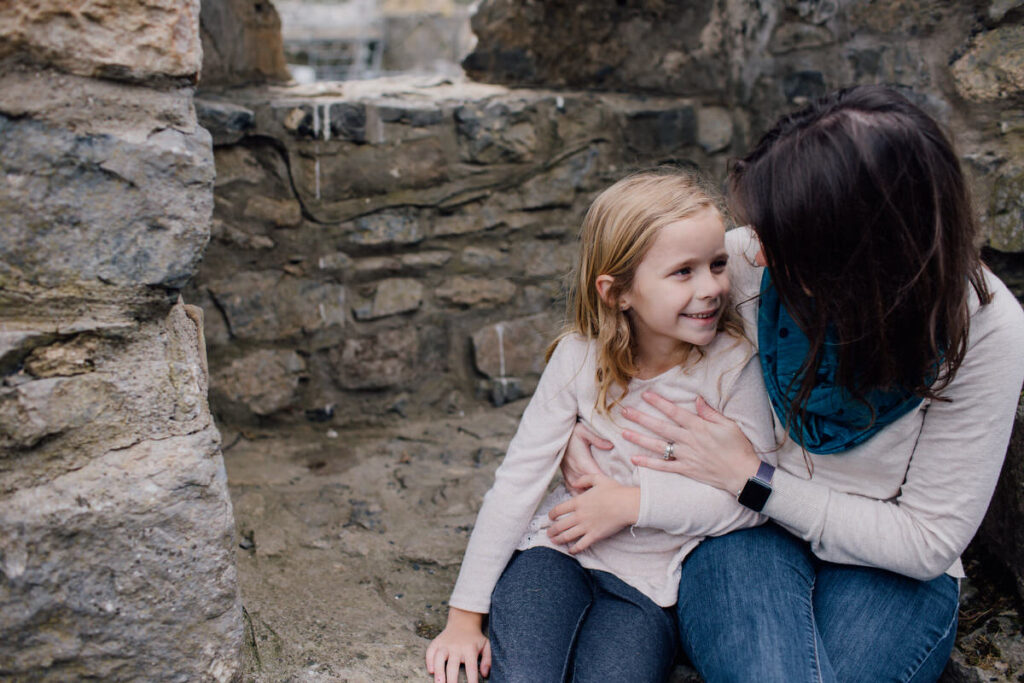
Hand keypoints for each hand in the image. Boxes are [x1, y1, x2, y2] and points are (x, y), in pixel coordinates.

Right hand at [425, 607, 490, 682]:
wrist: (464, 621)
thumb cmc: (475, 638)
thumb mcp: (486, 645)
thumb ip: (487, 659)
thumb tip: (484, 674)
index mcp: (470, 649)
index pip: (471, 667)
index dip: (471, 680)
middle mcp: (457, 647)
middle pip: (453, 665)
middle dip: (452, 679)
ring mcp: (445, 644)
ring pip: (439, 657)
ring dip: (438, 671)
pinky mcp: (437, 642)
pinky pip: (430, 651)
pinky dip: (429, 660)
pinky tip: (431, 670)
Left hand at [546, 473, 639, 552]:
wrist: (627, 504)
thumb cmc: (615, 491)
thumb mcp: (598, 478)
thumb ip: (584, 479)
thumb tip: (574, 483)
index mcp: (578, 502)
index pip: (559, 509)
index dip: (552, 514)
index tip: (550, 517)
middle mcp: (579, 515)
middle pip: (560, 525)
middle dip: (552, 530)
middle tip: (548, 533)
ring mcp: (586, 526)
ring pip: (567, 536)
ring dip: (559, 539)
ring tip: (554, 541)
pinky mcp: (595, 536)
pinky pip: (581, 545)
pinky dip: (574, 549)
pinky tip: (571, 550)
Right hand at [560, 422, 612, 493]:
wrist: (555, 434)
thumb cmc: (571, 432)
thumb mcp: (583, 430)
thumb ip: (597, 439)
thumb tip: (610, 446)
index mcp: (582, 462)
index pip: (597, 478)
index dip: (606, 483)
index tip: (616, 486)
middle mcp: (575, 471)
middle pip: (589, 488)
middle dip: (600, 492)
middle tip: (611, 495)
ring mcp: (569, 474)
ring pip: (580, 491)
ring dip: (589, 495)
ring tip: (599, 499)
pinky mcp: (565, 475)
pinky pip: (571, 489)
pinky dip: (578, 494)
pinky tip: (586, 496)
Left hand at [622, 393, 760, 494]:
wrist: (743, 473)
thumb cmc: (738, 447)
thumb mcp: (728, 425)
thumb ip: (710, 413)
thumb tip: (697, 399)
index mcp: (699, 427)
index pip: (674, 411)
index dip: (659, 403)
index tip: (645, 395)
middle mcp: (689, 440)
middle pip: (660, 427)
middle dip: (641, 418)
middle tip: (625, 411)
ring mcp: (685, 456)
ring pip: (658, 446)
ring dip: (639, 439)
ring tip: (623, 433)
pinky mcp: (685, 470)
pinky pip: (663, 466)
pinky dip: (648, 463)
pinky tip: (634, 459)